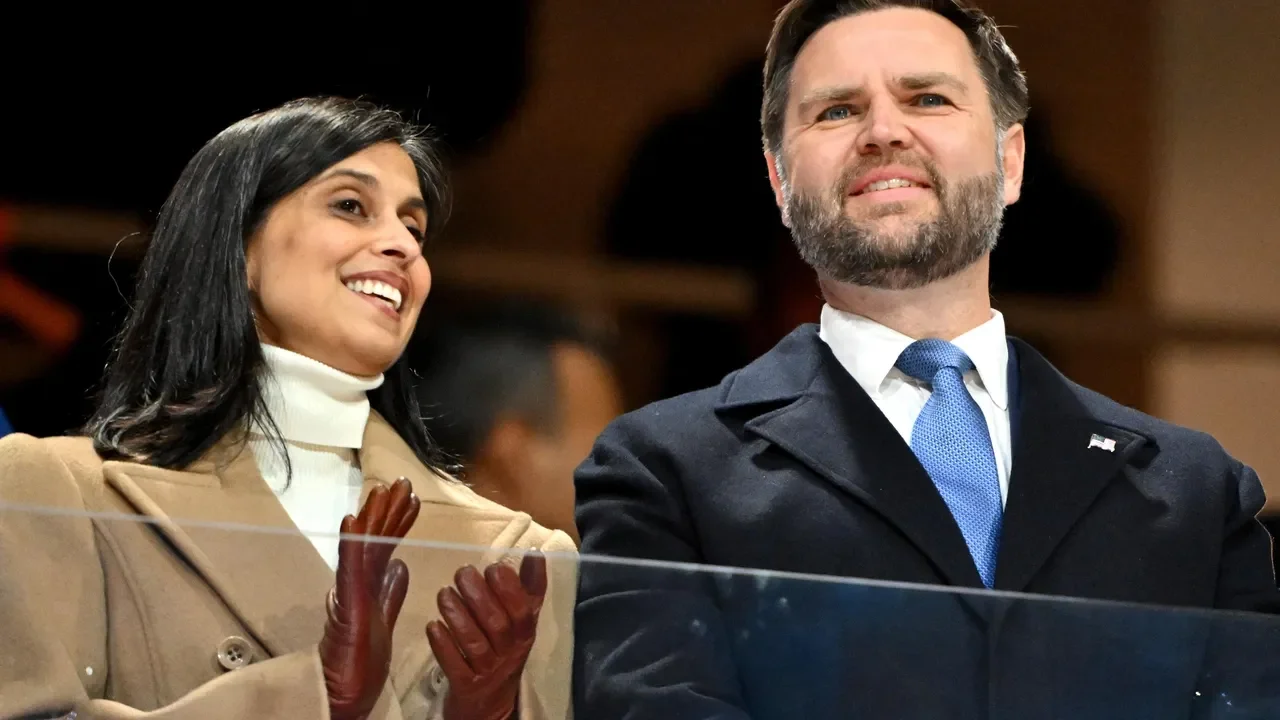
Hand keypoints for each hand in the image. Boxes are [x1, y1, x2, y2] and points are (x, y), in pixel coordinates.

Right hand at [320, 478, 420, 719]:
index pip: (386, 546)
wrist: (345, 690)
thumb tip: (401, 565)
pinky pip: (348, 568)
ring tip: (381, 490)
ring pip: (362, 546)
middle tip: (402, 482)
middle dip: (388, 509)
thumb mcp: (385, 617)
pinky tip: (353, 520)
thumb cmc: (361, 659)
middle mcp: (358, 582)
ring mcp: (350, 591)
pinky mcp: (345, 603)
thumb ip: (390, 591)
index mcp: (369, 585)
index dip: (399, 522)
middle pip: (375, 539)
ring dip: (372, 516)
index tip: (412, 498)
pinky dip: (352, 543)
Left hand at [427, 553, 547, 719]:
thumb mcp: (520, 622)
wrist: (489, 702)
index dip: (509, 589)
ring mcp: (488, 671)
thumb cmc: (503, 650)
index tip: (492, 568)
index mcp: (524, 634)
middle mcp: (509, 653)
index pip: (523, 611)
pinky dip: (443, 645)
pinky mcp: (466, 686)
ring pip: (474, 643)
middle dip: (479, 595)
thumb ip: (528, 587)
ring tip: (443, 593)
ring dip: (458, 615)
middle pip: (498, 624)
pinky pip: (455, 665)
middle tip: (462, 573)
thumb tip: (534, 552)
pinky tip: (432, 625)